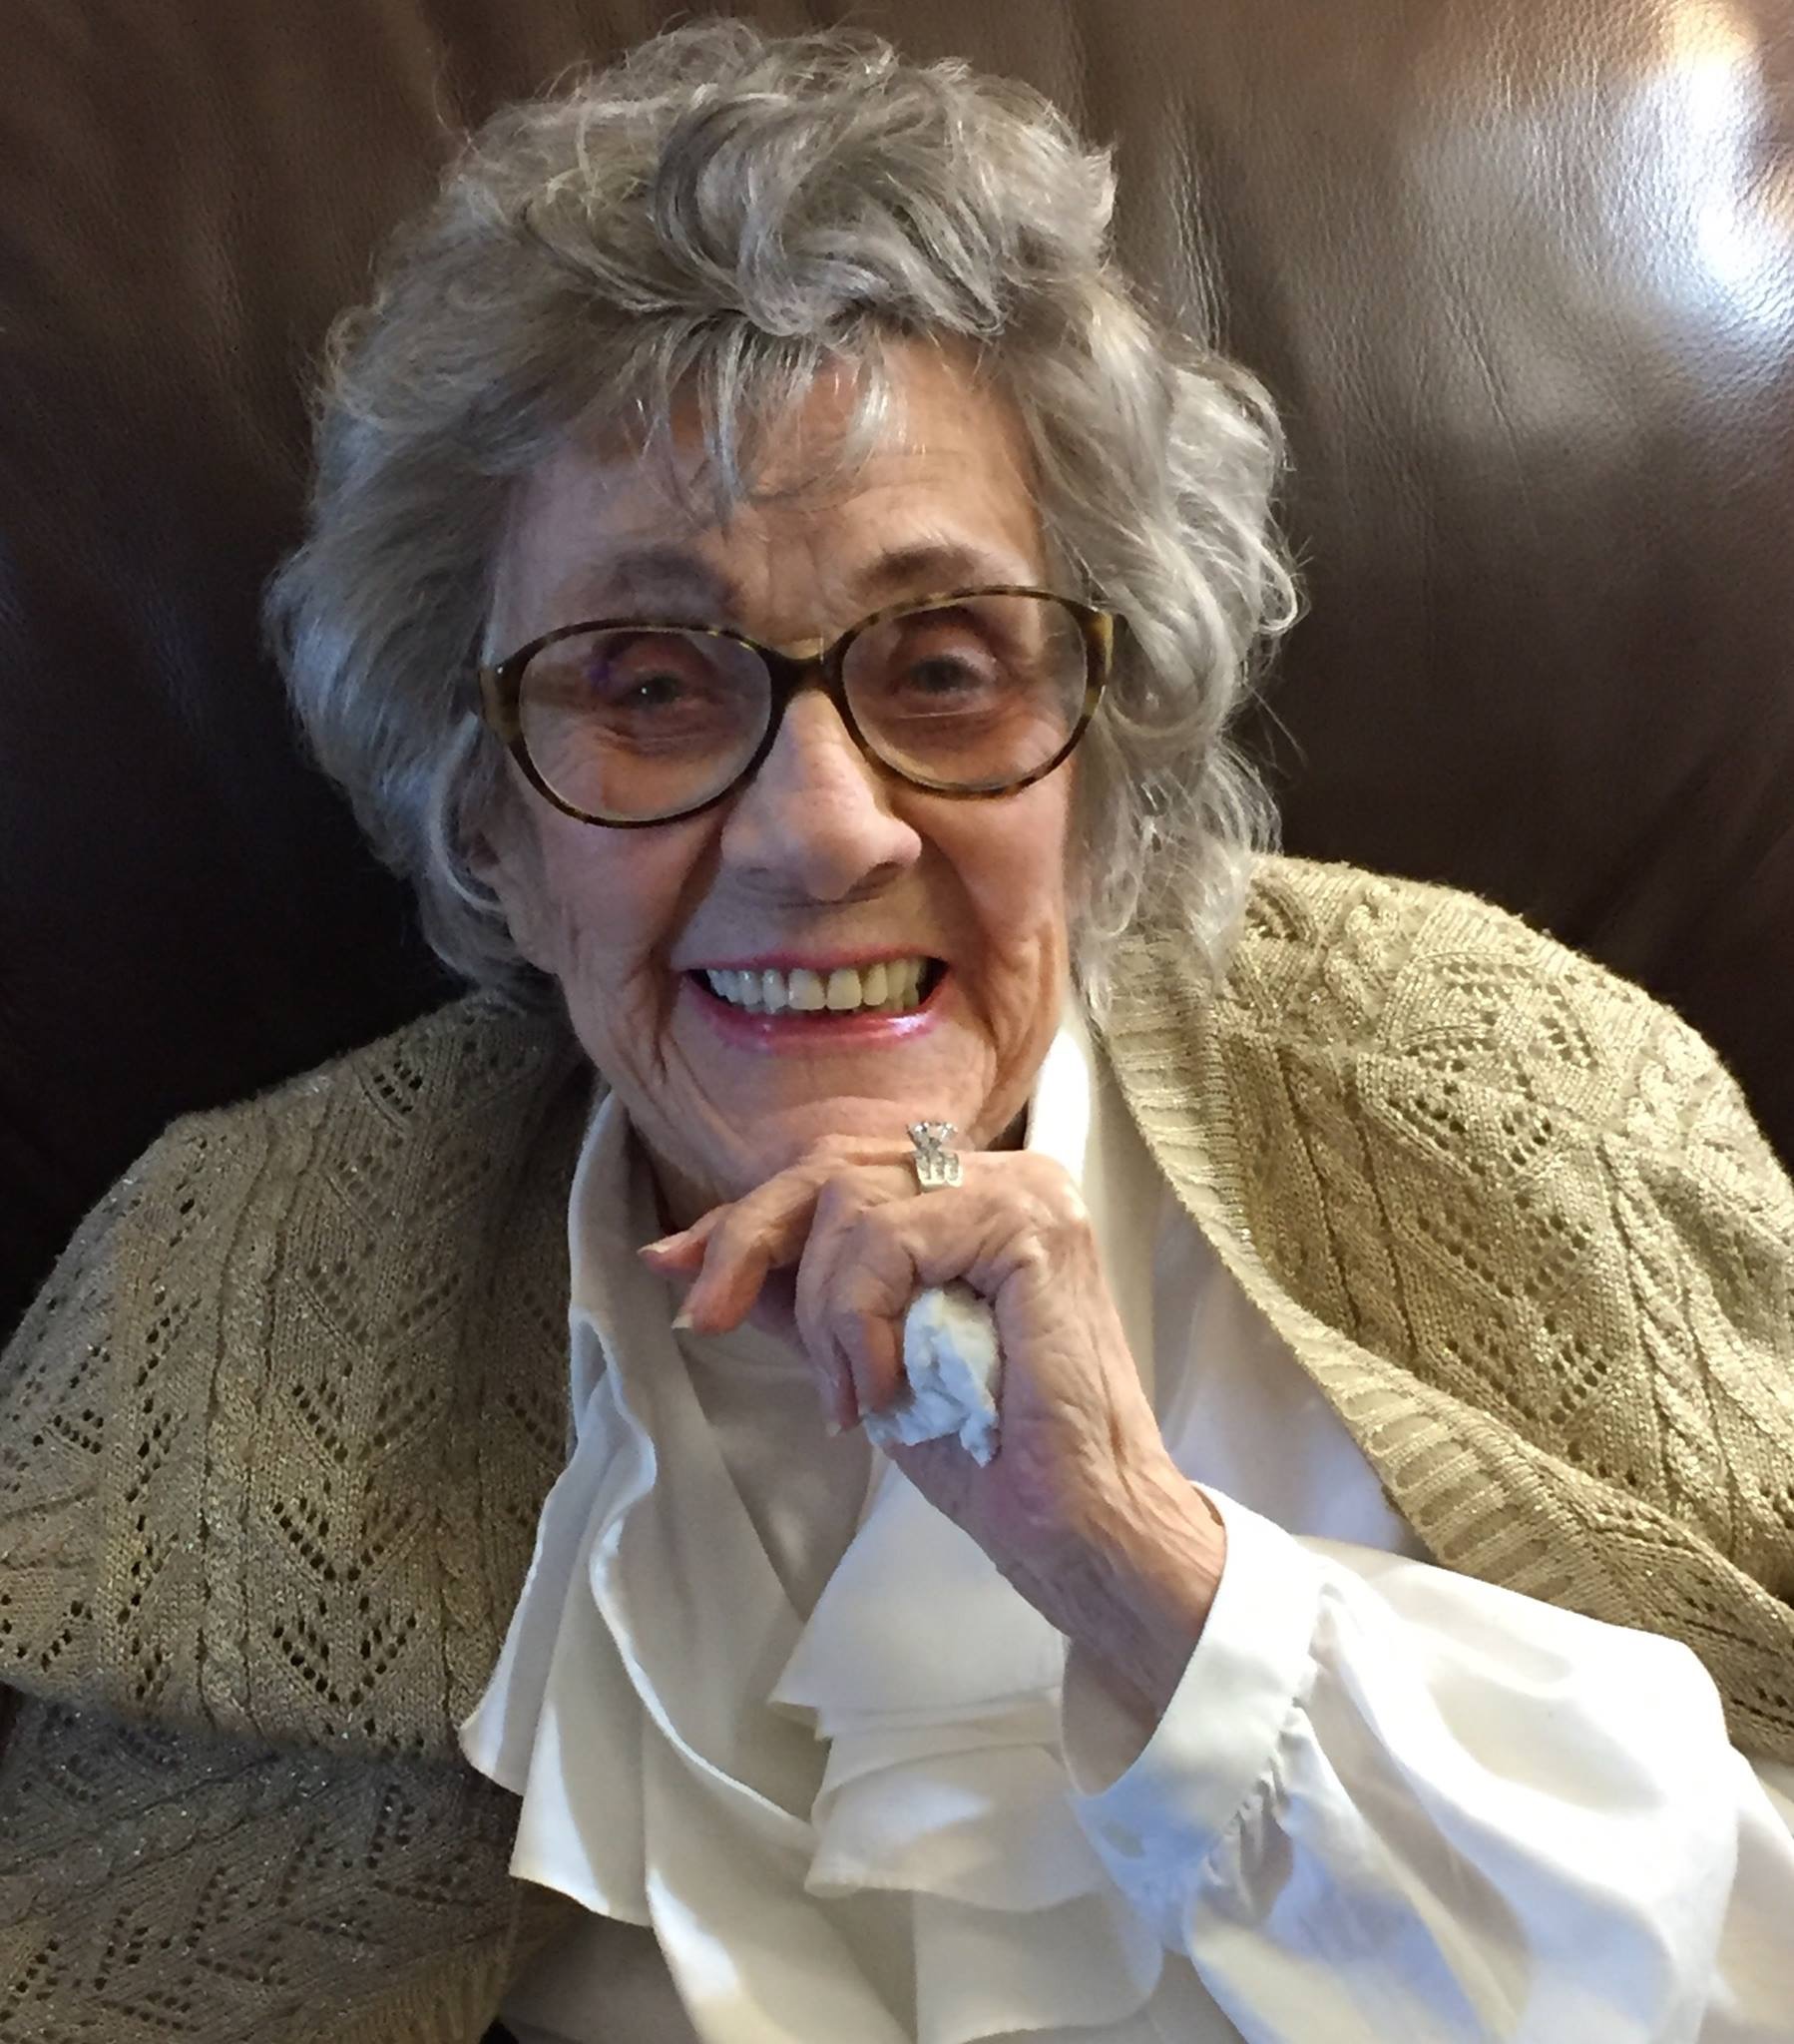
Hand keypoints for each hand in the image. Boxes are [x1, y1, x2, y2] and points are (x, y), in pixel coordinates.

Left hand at [640, 1136, 1224, 1715]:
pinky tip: (884, 1388)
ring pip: (851, 1200)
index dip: (747, 1217)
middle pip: (832, 1165)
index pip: (836, 1174)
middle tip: (706, 1318)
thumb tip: (683, 1257)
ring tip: (854, 1399)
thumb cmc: (987, 1454)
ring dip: (823, 1311)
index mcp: (971, 1195)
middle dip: (749, 1239)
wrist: (1076, 1528)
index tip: (674, 1263)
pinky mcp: (1030, 1225)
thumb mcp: (863, 1356)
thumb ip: (796, 1295)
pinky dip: (860, 1318)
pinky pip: (890, 1240)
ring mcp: (1024, 1191)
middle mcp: (1004, 1174)